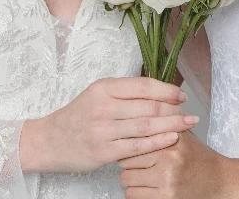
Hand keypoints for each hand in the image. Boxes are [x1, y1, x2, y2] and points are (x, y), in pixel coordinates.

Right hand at [21, 77, 198, 173]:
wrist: (48, 141)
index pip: (143, 86)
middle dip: (174, 109)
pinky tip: (172, 139)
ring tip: (189, 124)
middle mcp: (103, 107)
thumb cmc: (78, 116)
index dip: (166, 90)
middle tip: (190, 112)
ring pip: (146, 126)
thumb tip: (160, 91)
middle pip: (148, 106)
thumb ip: (125, 93)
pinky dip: (157, 142)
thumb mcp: (97, 95)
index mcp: (104, 88)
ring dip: (172, 125)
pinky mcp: (104, 152)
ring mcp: (103, 130)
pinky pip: (137, 146)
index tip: (181, 95)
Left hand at [119, 131, 234, 198]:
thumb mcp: (185, 135)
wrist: (220, 180)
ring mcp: (167, 180)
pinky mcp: (167, 198)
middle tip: (137, 164)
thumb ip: (165, 123)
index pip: (134, 140)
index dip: (130, 144)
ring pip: (126, 180)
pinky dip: (136, 193)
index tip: (131, 147)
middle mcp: (169, 159)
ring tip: (142, 177)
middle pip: (126, 161)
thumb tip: (140, 110)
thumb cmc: (200, 158)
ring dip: (131, 180)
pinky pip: (134, 195)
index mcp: (172, 140)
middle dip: (128, 163)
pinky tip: (146, 188)